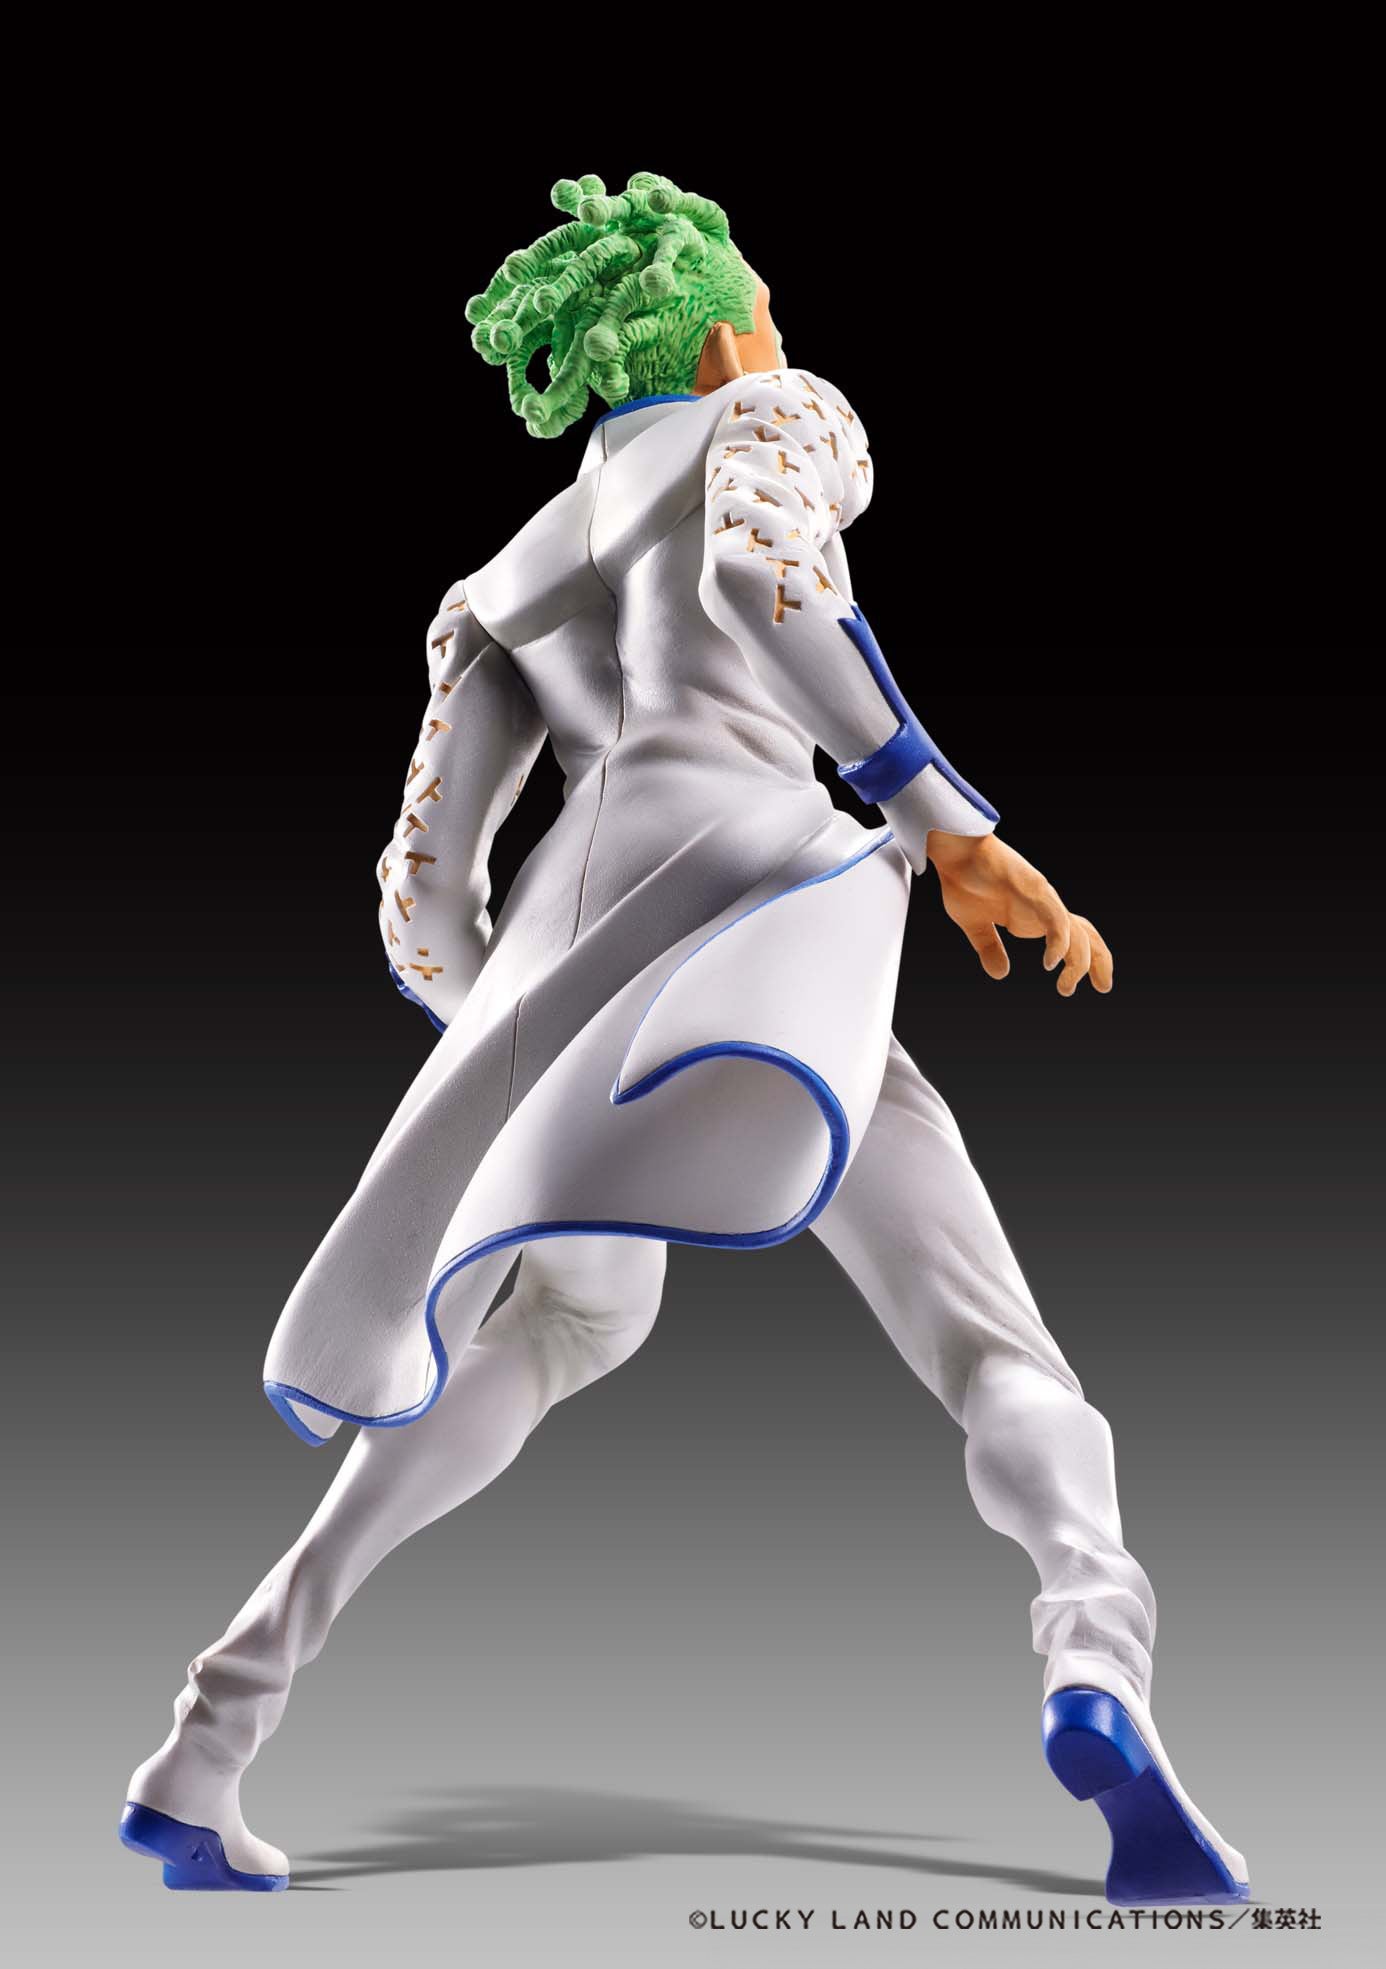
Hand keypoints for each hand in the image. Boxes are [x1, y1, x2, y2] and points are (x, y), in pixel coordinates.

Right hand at [925, 831, 1112, 995]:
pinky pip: (1055, 920)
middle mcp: (1046, 908)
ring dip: (1077, 962)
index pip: (1073, 939)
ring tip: (1064, 987)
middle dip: (1099, 962)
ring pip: (1075, 932)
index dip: (1083, 962)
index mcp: (1035, 916)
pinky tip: (1050, 964)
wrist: (955, 851)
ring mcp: (1043, 899)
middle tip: (1103, 988)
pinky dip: (1057, 943)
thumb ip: (989, 948)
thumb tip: (1000, 974)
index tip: (1083, 986)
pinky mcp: (1035, 891)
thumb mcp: (974, 924)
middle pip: (1086, 935)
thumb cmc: (964, 879)